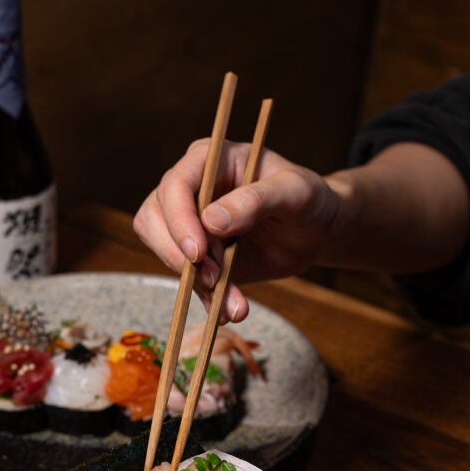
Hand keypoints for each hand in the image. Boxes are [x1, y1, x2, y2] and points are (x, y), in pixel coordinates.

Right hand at [134, 139, 341, 322]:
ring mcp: (190, 223)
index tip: (197, 252)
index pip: (176, 184)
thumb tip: (212, 220)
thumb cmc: (307, 198)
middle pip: (154, 219)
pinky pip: (189, 279)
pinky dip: (207, 299)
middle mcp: (191, 188)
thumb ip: (256, 200)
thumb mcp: (294, 191)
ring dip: (195, 283)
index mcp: (210, 160)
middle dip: (178, 254)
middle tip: (213, 278)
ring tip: (233, 304)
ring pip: (165, 251)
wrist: (315, 231)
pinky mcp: (198, 255)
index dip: (179, 219)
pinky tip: (231, 310)